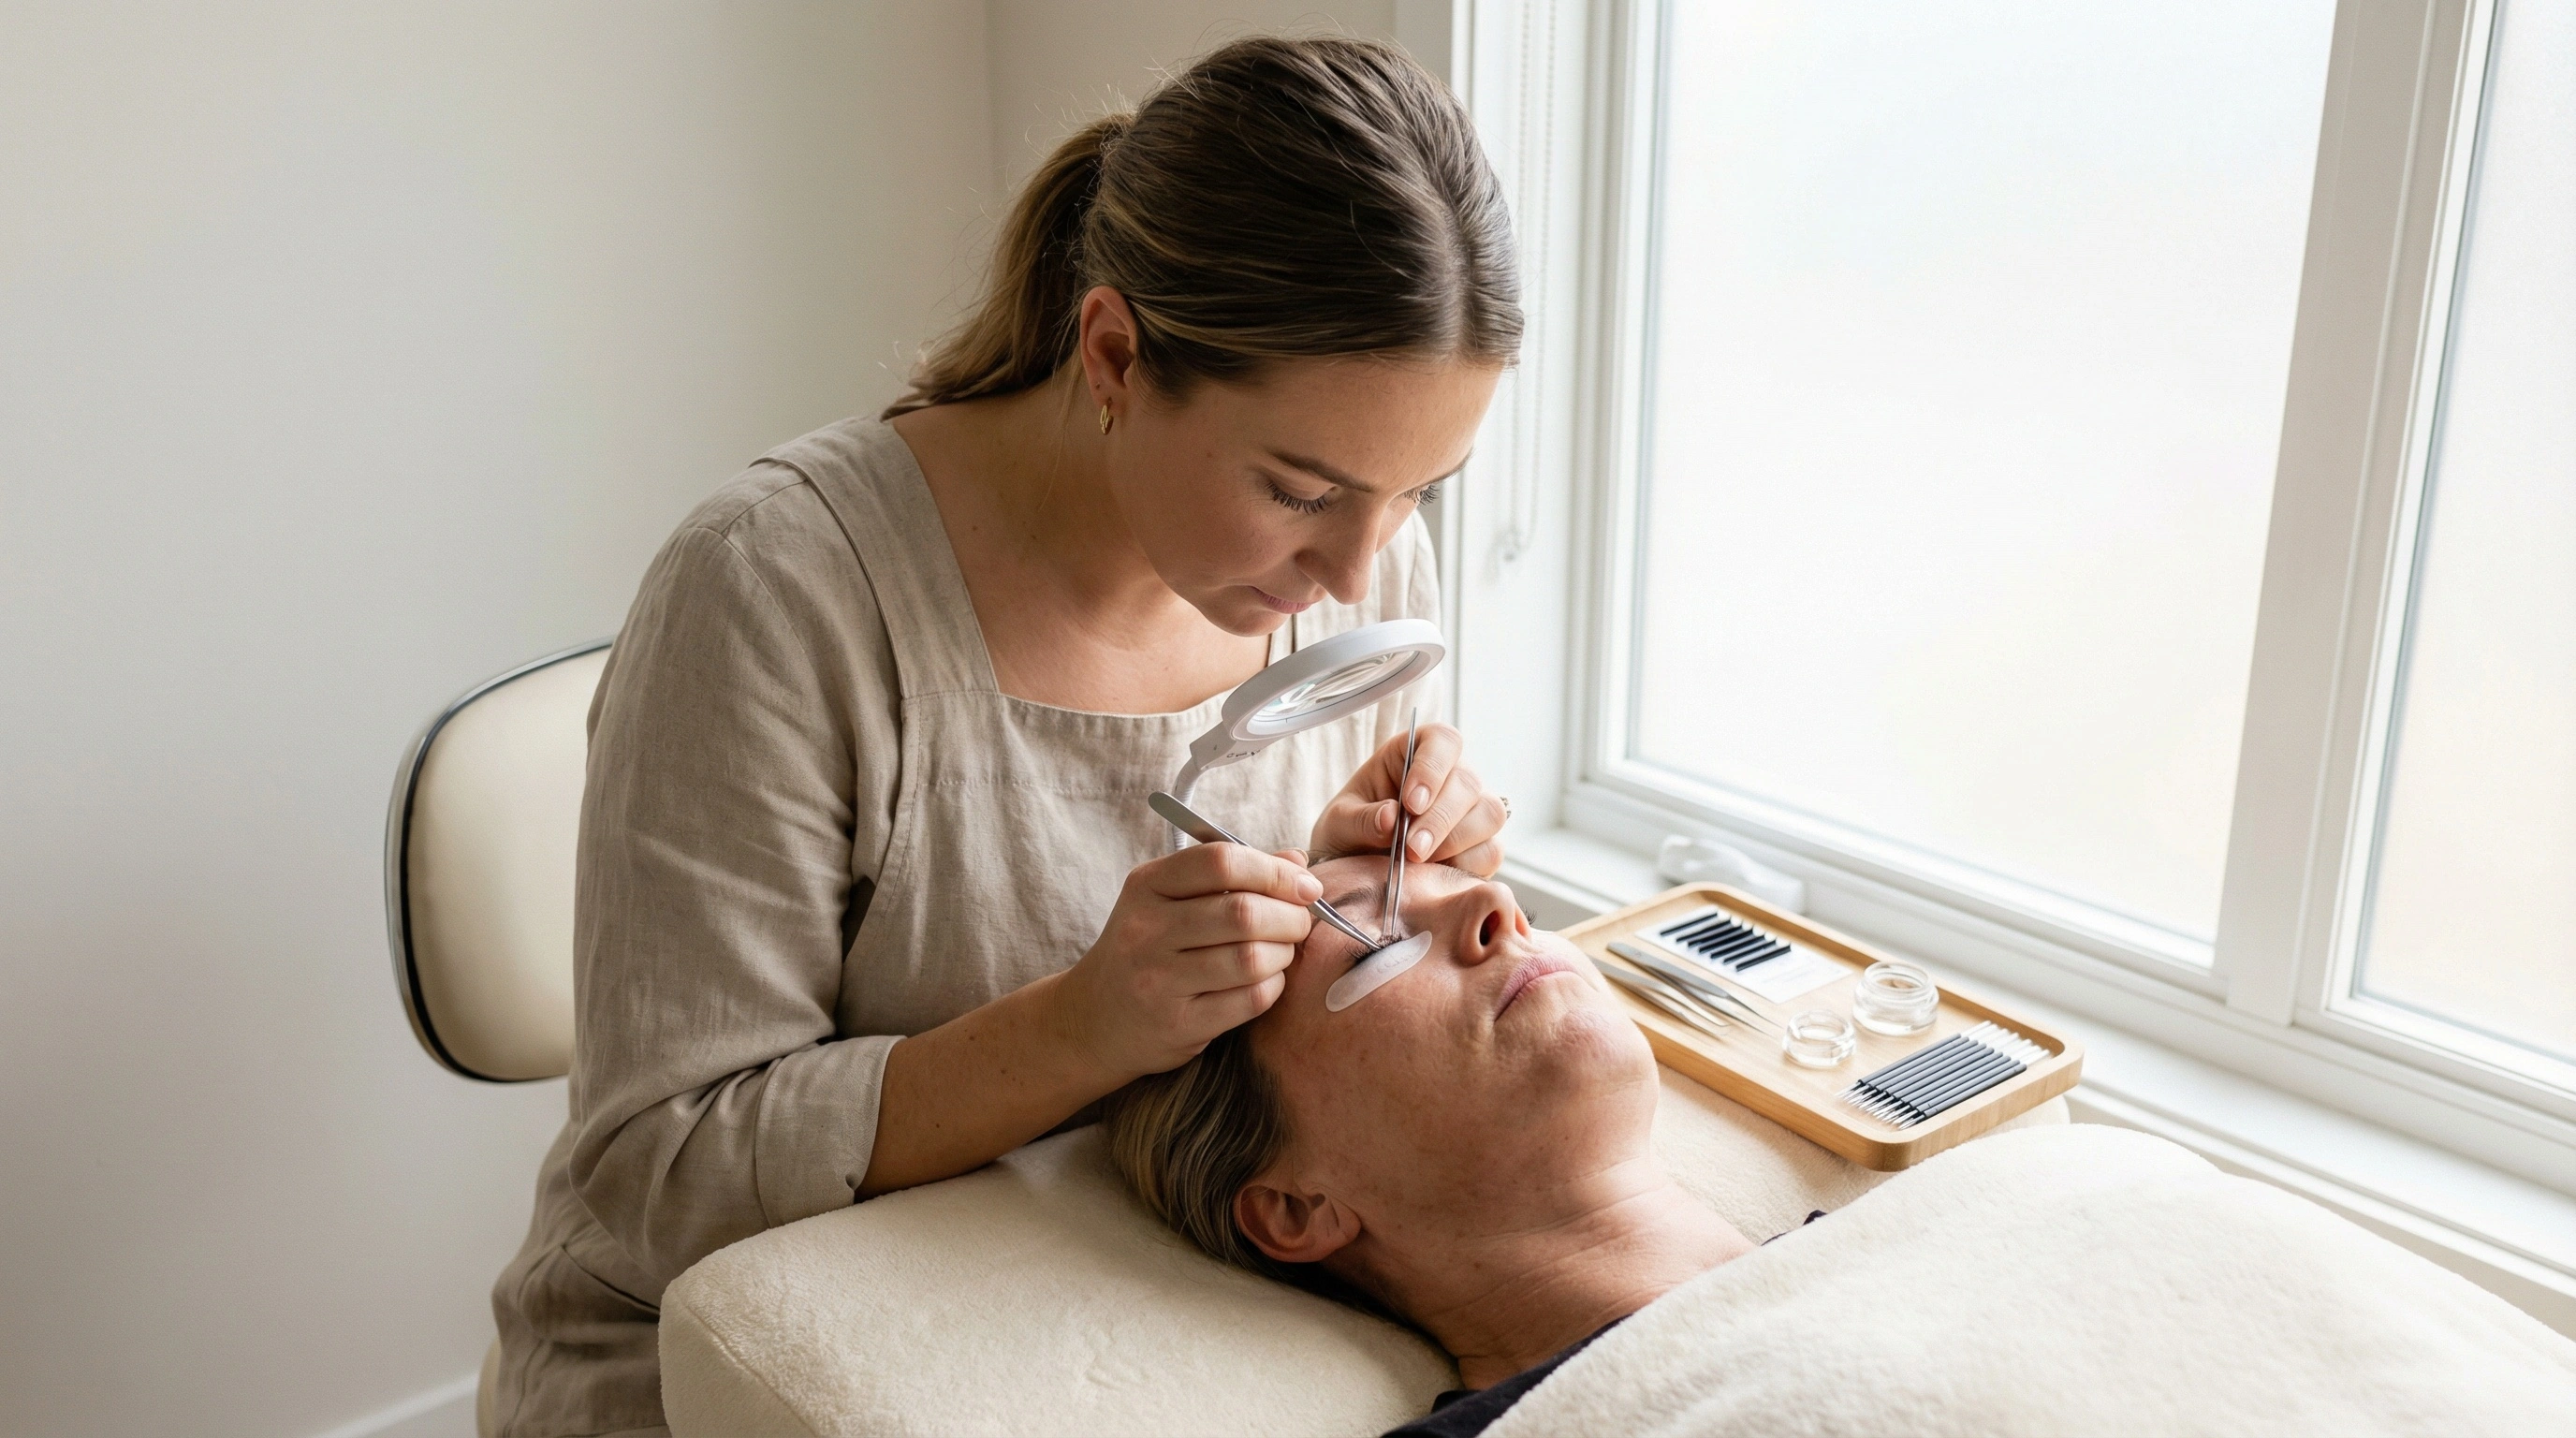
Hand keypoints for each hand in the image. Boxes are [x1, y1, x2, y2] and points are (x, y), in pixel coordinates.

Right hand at [1052, 842, 1320, 1078]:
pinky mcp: (1176, 1024)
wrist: (1093, 1019)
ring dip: (1284, 954)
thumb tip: (1297, 859)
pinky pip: (1249, 999)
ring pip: (1251, 958)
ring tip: (1281, 953)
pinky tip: (1265, 981)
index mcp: (1147, 885)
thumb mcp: (1170, 900)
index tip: (1305, 885)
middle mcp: (1146, 930)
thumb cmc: (1147, 950)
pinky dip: (1272, 987)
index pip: (1221, 862)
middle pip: (1244, 912)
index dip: (1275, 871)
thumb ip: (1232, 876)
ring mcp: (1157, 980)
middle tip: (1300, 923)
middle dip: (1290, 916)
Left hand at [1310, 723, 1507, 875]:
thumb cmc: (1349, 833)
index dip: (1433, 767)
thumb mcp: (1339, 823)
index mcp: (1413, 754)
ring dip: (1456, 840)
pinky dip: (1465, 865)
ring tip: (1417, 862)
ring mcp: (1471, 812)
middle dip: (1440, 817)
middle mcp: (1450, 777)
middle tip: (1411, 848)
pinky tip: (1434, 874)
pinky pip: (1491, 851)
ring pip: (1489, 814)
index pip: (1443, 740)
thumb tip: (1390, 817)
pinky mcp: (1481, 847)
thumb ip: (1361, 818)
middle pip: (1468, 781)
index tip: (1410, 802)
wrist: (1355, 871)